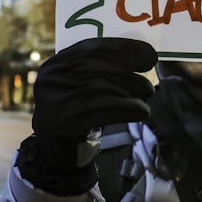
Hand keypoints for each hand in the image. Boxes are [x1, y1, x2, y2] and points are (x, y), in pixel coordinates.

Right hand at [22, 38, 156, 194]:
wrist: (56, 153)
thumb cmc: (78, 114)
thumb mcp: (81, 87)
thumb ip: (101, 68)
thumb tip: (144, 55)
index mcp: (55, 65)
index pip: (91, 47)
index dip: (123, 49)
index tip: (150, 56)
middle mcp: (50, 80)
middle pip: (96, 67)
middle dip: (129, 75)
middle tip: (149, 86)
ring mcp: (55, 101)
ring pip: (101, 87)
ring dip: (130, 92)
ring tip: (147, 97)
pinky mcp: (65, 123)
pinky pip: (103, 109)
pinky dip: (127, 108)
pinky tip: (142, 111)